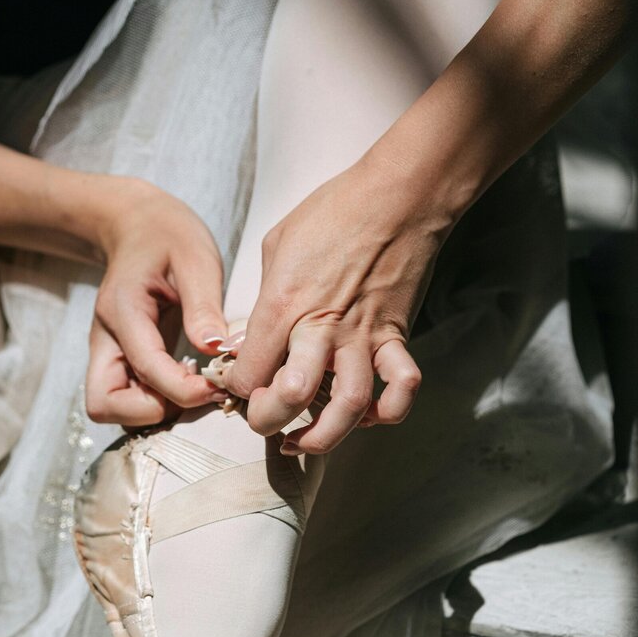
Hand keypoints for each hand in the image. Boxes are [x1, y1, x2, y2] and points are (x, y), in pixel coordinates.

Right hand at [85, 177, 228, 426]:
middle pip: (104, 404)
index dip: (182, 390)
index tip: (217, 387)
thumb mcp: (195, 258)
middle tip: (193, 392)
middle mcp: (105, 339)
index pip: (145, 368)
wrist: (138, 225)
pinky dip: (155, 403)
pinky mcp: (120, 361)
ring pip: (112, 409)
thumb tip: (215, 350)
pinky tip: (185, 381)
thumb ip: (204, 306)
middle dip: (150, 412)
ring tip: (191, 386)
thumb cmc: (168, 236)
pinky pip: (128, 400)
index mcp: (122, 311)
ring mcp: (108, 353)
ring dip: (152, 412)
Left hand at [223, 153, 443, 453]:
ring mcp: (362, 336)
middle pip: (290, 398)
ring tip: (306, 441)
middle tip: (264, 419)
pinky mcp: (395, 337)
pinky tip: (370, 418)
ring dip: (325, 436)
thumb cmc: (333, 213)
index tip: (238, 387)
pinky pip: (402, 387)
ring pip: (349, 407)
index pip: (247, 372)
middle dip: (268, 422)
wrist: (398, 195)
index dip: (236, 390)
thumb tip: (249, 343)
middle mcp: (321, 328)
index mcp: (283, 305)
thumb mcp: (276, 247)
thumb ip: (262, 301)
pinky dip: (391, 411)